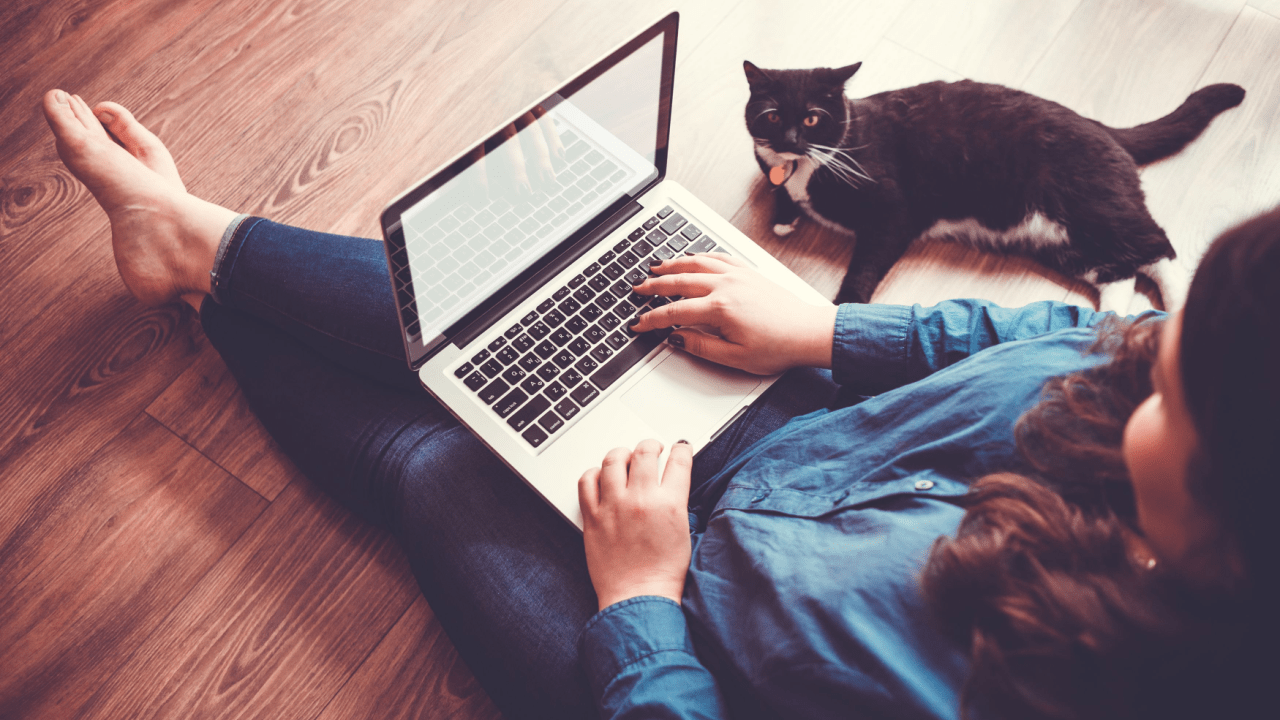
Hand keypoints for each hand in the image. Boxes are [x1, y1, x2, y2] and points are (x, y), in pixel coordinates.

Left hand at [467, 104, 566, 200]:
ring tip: (547, 181)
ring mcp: (516, 105)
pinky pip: (544, 119)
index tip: (482, 196)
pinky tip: (560, 157)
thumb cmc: (472, 108)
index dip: (479, 174)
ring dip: (540, 159)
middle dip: (516, 170)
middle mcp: (497, 111)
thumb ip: (467, 152)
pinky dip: (554, 138)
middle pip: (507, 142)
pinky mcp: (531, 98)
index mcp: (475, 119)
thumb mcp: (461, 126)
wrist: (485, 71)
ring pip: (530, 132)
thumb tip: (474, 186)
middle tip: (523, 193)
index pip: (476, 148)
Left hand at [579, 439, 692, 611]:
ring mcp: (614, 507)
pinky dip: (594, 473)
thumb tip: (671, 482)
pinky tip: (600, 476)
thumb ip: (677, 502)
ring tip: (625, 457)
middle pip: (645, 453)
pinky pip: (587, 481)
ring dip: (622, 454)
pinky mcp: (592, 517)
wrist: (639, 597)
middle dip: (651, 445)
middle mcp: (641, 500)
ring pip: (614, 460)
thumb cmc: (663, 573)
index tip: (680, 447)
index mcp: (670, 504)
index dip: (682, 448)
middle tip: (652, 448)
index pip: (679, 460)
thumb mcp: (683, 532)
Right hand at [629, 253, 837, 374]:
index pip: (674, 312)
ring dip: (673, 264)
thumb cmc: (778, 346)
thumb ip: (700, 346)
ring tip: (656, 267)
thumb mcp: (734, 357)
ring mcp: (738, 276)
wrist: (807, 332)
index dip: (652, 319)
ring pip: (697, 263)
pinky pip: (718, 257)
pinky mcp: (748, 273)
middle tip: (638, 288)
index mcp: (720, 308)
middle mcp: (726, 286)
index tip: (639, 323)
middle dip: (654, 285)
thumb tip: (676, 338)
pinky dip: (700, 256)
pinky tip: (693, 258)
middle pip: (680, 281)